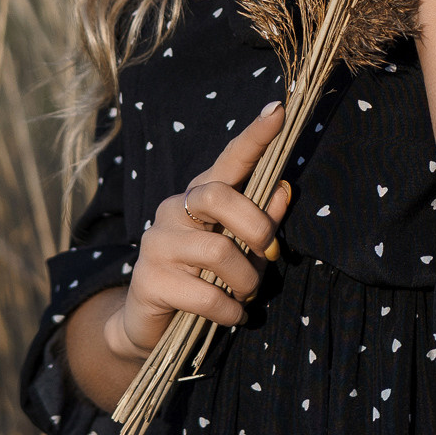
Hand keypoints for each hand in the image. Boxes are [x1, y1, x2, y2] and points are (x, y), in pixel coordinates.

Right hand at [102, 102, 297, 363]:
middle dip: (256, 227)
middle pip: (219, 196)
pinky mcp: (150, 280)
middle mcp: (175, 210)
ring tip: (245, 296)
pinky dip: (230, 311)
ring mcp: (157, 243)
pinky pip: (206, 295)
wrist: (152, 324)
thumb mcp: (240, 250)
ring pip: (217, 252)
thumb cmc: (205, 280)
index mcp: (200, 196)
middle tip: (268, 255)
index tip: (279, 111)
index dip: (255, 137)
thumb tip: (286, 189)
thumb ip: (262, 222)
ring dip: (246, 282)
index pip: (230, 160)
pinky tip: (231, 315)